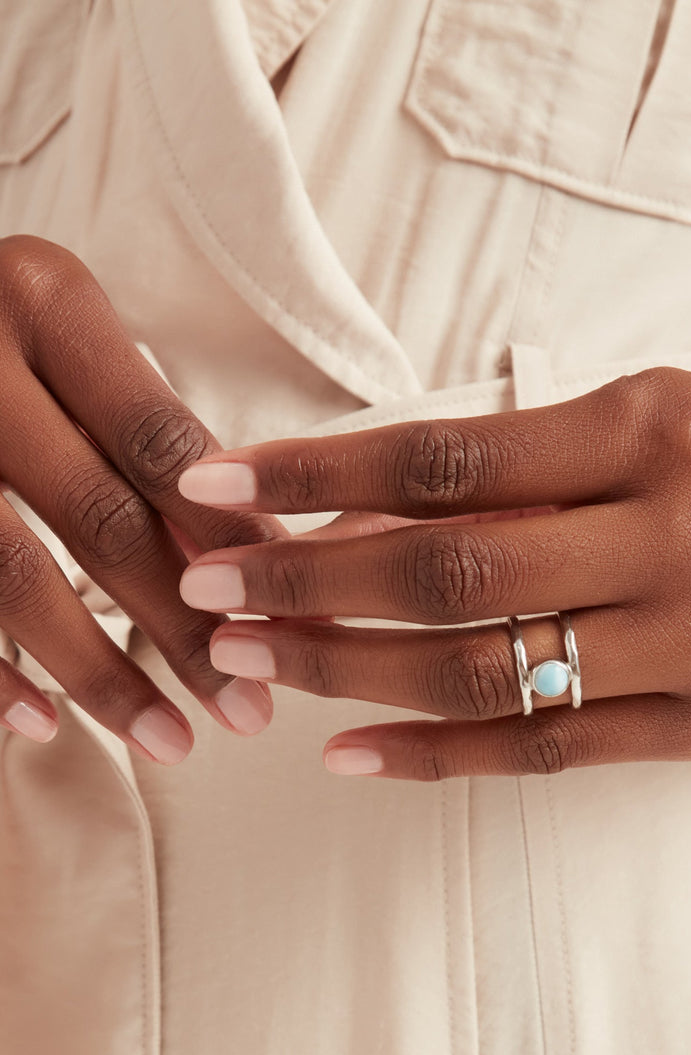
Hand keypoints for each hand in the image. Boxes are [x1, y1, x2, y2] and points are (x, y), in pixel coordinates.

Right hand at [0, 235, 283, 760]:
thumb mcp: (68, 339)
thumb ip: (146, 430)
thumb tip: (256, 555)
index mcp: (45, 304)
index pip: (162, 443)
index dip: (230, 538)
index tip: (291, 616)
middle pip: (103, 518)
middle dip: (187, 627)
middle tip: (249, 711)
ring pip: (17, 575)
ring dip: (101, 674)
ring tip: (171, 742)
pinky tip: (46, 726)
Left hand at [175, 366, 690, 779]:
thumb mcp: (645, 416)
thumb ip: (516, 465)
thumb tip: (344, 514)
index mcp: (663, 427)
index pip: (452, 456)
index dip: (319, 475)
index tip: (217, 488)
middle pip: (458, 572)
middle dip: (311, 583)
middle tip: (205, 591)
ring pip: (491, 672)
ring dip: (352, 672)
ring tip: (255, 662)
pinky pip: (552, 752)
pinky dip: (439, 755)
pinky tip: (349, 755)